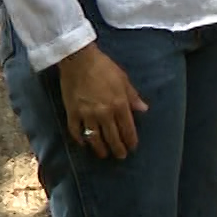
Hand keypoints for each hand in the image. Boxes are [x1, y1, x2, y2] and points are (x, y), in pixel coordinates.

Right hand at [58, 43, 148, 158]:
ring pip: (94, 138)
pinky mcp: (72, 113)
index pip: (127, 129)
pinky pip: (76, 131)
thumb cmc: (104, 67)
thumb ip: (133, 97)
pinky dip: (80, 139)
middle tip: (120, 156)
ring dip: (100, 149)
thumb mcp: (123, 80)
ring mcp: (87, 115)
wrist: (79, 60)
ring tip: (104, 154)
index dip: (130, 140)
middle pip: (112, 137)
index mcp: (119, 104)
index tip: (132, 147)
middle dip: (118, 148)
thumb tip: (144, 109)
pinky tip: (83, 144)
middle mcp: (104, 113)